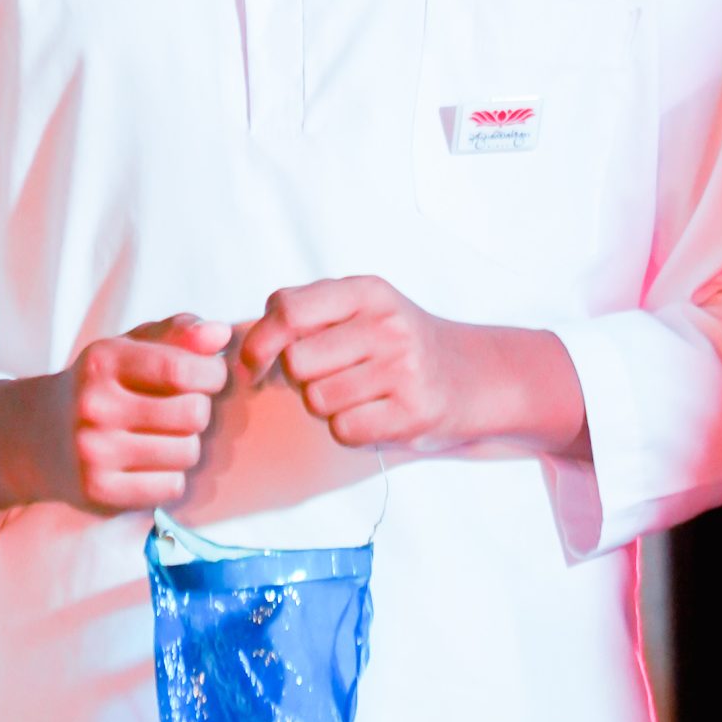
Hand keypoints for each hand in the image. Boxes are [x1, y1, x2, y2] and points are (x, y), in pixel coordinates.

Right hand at [49, 312, 231, 511]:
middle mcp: (95, 406)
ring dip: (188, 444)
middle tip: (184, 407)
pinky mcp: (99, 491)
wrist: (36, 436)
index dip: (212, 372)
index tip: (210, 375)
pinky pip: (171, 487)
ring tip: (167, 435)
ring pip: (187, 452)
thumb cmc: (99, 385)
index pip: (182, 368)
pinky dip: (173, 476)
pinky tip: (153, 463)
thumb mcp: (129, 346)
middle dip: (200, 408)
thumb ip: (177, 332)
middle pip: (193, 413)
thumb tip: (221, 334)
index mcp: (103, 361)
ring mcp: (94, 452)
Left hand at [238, 277, 589, 458]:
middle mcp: (386, 324)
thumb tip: (248, 350)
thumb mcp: (362, 309)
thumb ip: (307, 314)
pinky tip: (375, 413)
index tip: (256, 363)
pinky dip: (348, 429)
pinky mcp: (413, 412)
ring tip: (360, 392)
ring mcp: (403, 368)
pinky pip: (343, 430)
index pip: (287, 309)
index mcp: (366, 291)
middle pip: (297, 363)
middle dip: (301, 378)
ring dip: (325, 405)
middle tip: (333, 374)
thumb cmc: (397, 342)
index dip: (260, 341)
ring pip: (317, 400)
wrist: (474, 375)